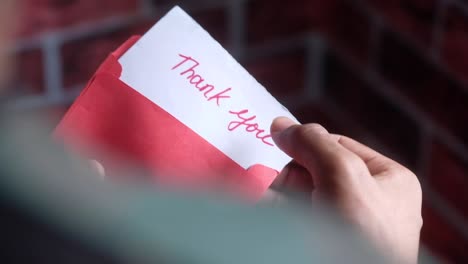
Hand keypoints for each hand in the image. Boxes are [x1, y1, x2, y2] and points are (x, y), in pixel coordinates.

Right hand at [268, 117, 422, 263]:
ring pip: (293, 194)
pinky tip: (276, 222)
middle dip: (294, 180)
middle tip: (299, 198)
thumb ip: (313, 142)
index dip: (309, 145)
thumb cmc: (362, 234)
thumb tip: (280, 125)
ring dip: (281, 200)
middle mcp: (365, 202)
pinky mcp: (315, 241)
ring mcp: (339, 225)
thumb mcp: (343, 173)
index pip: (336, 145)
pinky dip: (275, 215)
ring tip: (288, 218)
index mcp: (387, 180)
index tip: (283, 144)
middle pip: (310, 169)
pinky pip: (286, 215)